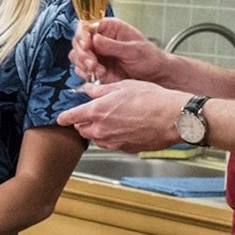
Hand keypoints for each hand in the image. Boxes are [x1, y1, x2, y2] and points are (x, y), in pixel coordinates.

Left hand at [56, 79, 186, 151]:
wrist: (173, 118)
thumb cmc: (152, 100)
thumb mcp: (123, 86)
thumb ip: (101, 90)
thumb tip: (89, 90)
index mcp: (97, 112)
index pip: (70, 117)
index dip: (65, 117)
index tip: (61, 118)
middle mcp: (102, 130)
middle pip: (82, 129)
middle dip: (84, 122)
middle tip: (93, 114)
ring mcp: (113, 141)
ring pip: (96, 139)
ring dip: (98, 131)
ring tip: (111, 120)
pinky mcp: (126, 149)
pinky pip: (112, 144)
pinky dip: (112, 138)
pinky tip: (124, 128)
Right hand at [71, 18, 167, 86]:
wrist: (156, 77)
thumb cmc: (150, 59)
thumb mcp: (134, 50)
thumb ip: (113, 46)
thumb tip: (95, 39)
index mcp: (110, 28)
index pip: (87, 26)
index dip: (83, 35)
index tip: (86, 45)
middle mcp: (101, 40)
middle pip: (79, 42)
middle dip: (83, 53)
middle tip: (93, 63)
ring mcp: (97, 55)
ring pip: (77, 57)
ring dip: (84, 64)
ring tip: (99, 70)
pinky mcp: (96, 69)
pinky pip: (82, 70)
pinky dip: (87, 74)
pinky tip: (100, 75)